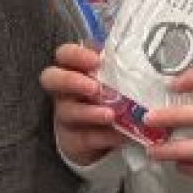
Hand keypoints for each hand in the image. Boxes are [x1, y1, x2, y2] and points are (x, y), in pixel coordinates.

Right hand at [38, 43, 124, 168]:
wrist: (105, 133)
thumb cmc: (112, 97)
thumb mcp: (115, 79)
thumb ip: (119, 68)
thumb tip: (142, 53)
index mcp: (74, 69)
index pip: (64, 54)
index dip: (76, 55)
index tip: (96, 61)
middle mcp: (64, 90)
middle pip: (51, 78)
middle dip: (71, 81)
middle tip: (94, 88)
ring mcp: (66, 115)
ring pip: (67, 111)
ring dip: (89, 112)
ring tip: (111, 115)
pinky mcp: (74, 139)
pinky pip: (85, 137)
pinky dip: (103, 136)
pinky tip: (120, 134)